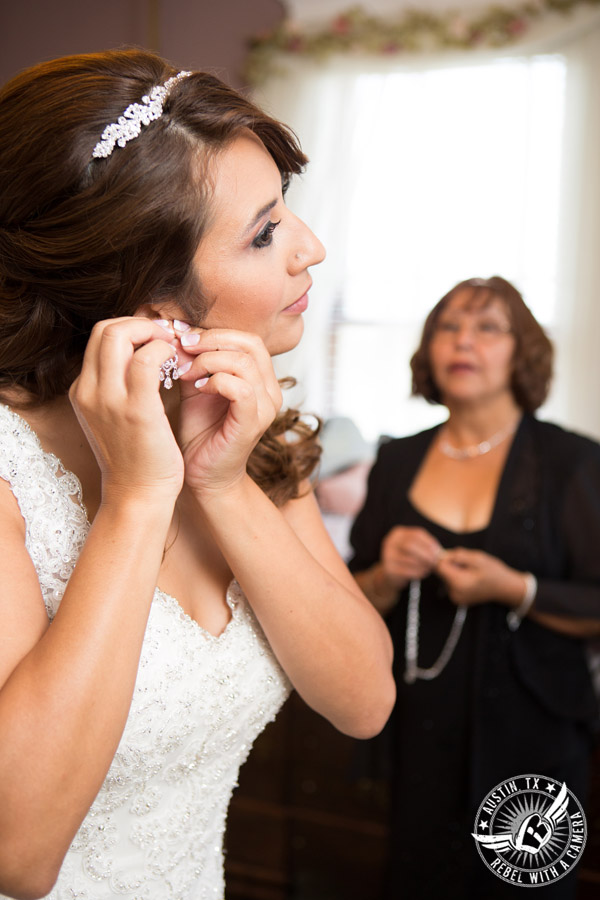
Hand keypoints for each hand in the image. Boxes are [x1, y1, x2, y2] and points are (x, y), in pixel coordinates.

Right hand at [69, 318, 183, 502]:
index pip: (100, 337)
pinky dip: (164, 351)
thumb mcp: (115, 418)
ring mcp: (108, 399)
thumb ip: (119, 387)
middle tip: (167, 338)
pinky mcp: (136, 409)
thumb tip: (142, 356)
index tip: (156, 339)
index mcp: (83, 391)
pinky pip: (146, 359)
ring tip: (172, 350)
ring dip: (152, 333)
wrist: (138, 495)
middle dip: (141, 324)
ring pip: (119, 334)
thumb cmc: (136, 458)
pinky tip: (178, 365)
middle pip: (105, 328)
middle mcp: (88, 391)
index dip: (131, 328)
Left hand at [173, 327, 281, 495]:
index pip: (247, 338)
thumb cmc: (200, 432)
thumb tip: (177, 331)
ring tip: (187, 372)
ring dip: (209, 360)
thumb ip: (194, 360)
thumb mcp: (195, 386)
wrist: (202, 475)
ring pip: (245, 362)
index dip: (214, 332)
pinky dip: (215, 381)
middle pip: (250, 343)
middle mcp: (270, 390)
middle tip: (183, 347)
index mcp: (261, 378)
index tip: (182, 337)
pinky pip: (241, 388)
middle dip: (212, 340)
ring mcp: (265, 407)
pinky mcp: (253, 423)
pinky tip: (197, 389)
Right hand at [380, 526, 442, 587]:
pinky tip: (424, 573)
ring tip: (430, 567)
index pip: (417, 534)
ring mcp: (387, 555)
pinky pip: (407, 571)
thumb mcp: (413, 548)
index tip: (438, 551)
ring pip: (410, 559)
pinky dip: (418, 572)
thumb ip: (425, 546)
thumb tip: (440, 552)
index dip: (430, 542)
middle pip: (411, 545)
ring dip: (423, 564)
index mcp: (398, 533)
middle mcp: (390, 542)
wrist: (390, 574)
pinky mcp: (388, 569)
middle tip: (435, 561)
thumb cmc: (407, 559)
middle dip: (426, 554)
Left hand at [436, 548, 525, 606]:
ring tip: (471, 572)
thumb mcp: (477, 557)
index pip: (440, 566)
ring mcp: (455, 598)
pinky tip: (470, 578)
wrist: (504, 588)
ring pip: (446, 578)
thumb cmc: (493, 571)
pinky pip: (450, 584)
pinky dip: (457, 578)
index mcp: (459, 583)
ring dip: (454, 571)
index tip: (459, 557)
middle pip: (442, 573)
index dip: (447, 558)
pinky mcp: (457, 599)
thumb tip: (442, 555)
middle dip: (452, 565)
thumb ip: (458, 555)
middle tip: (469, 565)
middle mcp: (454, 593)